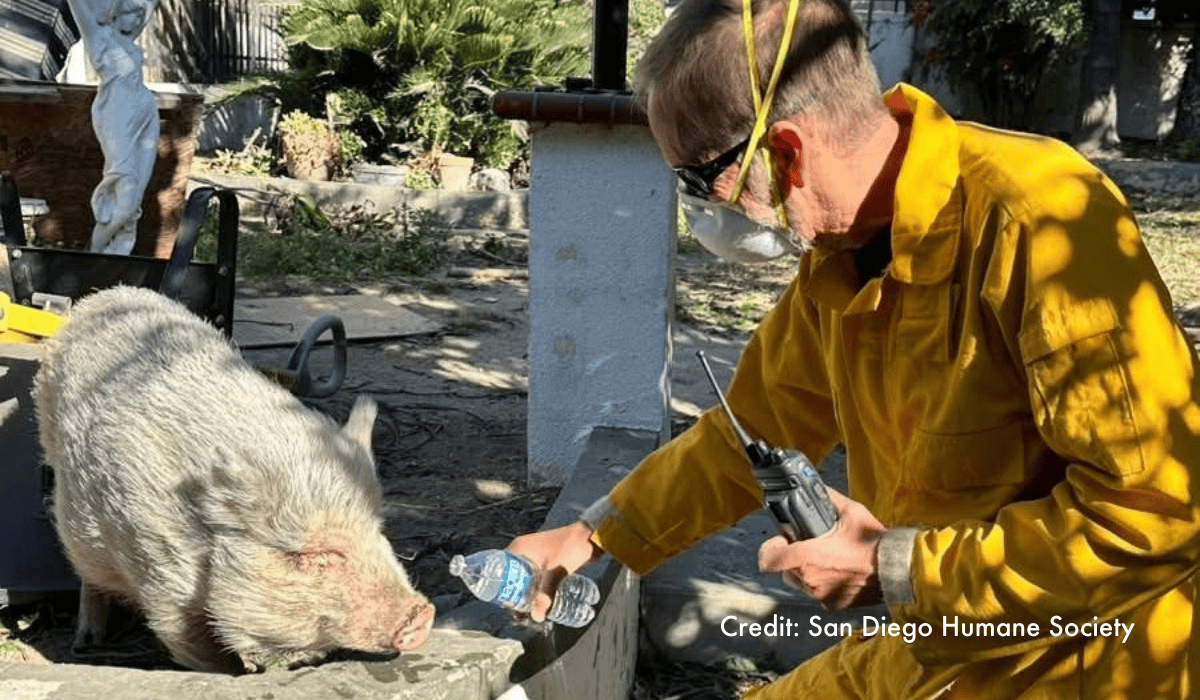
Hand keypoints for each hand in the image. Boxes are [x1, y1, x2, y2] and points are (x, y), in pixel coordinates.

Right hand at [506, 521, 603, 621]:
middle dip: (514, 594)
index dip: (500, 587)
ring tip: (530, 610)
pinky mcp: (546, 560)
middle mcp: (524, 550)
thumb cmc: (570, 547)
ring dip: (526, 592)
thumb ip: (545, 595)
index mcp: (519, 548)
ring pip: (525, 578)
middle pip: (512, 576)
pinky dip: (536, 588)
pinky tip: (541, 600)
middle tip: (518, 612)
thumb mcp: (555, 573)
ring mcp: (535, 555)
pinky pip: (536, 576)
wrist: (591, 536)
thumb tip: (536, 617)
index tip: (505, 603)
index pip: (500, 570)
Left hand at [757, 488, 885, 610]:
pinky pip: (817, 593)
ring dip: (806, 571)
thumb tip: (817, 489)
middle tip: (811, 546)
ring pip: (800, 582)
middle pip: (784, 569)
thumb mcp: (851, 512)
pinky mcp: (831, 605)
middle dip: (792, 557)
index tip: (783, 540)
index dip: (771, 548)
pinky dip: (822, 584)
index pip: (768, 559)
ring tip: (828, 559)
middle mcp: (810, 580)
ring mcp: (820, 595)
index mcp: (808, 558)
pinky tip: (838, 572)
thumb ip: (828, 499)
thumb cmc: (874, 542)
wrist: (897, 569)